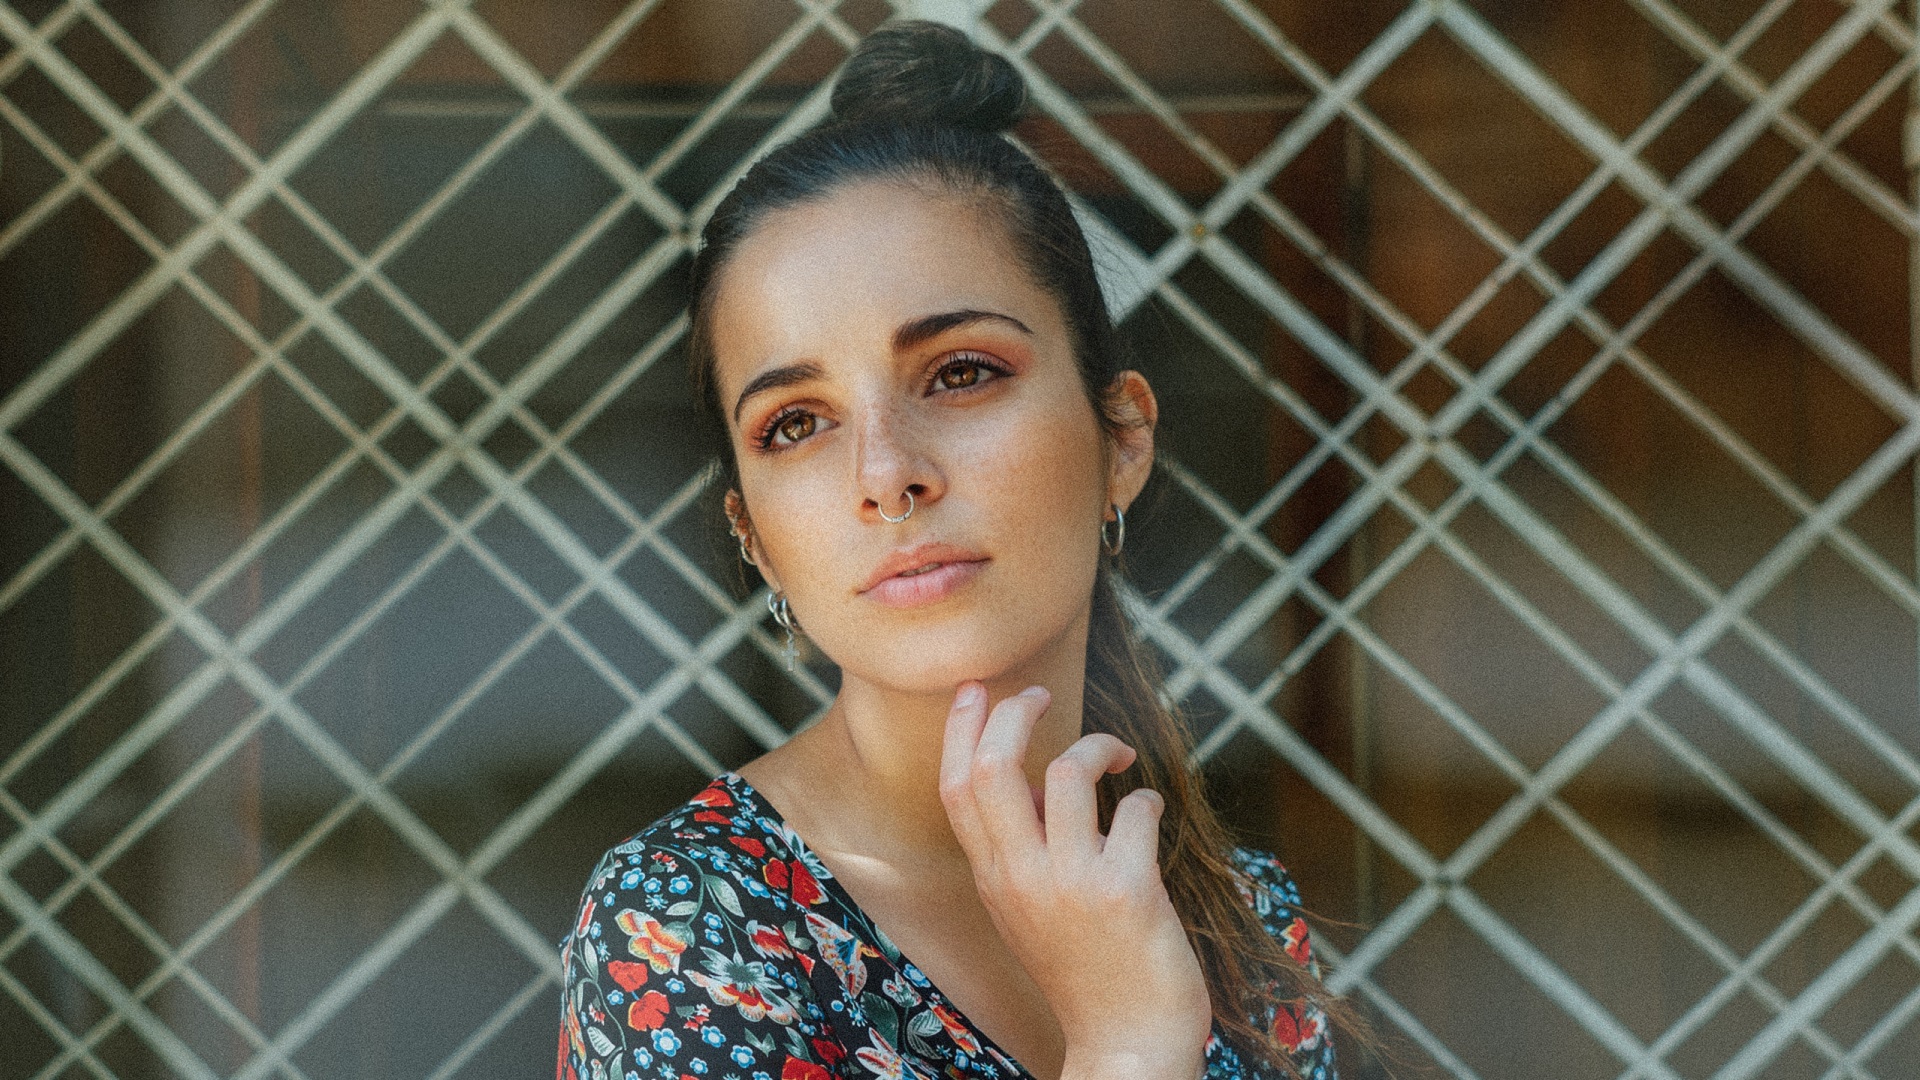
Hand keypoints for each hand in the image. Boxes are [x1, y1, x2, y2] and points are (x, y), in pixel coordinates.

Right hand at [939, 682, 1211, 1079]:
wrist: (1127, 1044)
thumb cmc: (1085, 971)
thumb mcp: (1028, 912)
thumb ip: (1023, 849)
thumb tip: (1038, 782)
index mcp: (994, 879)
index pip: (957, 787)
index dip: (964, 728)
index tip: (980, 690)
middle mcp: (1022, 878)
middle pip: (996, 767)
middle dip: (1017, 712)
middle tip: (1042, 696)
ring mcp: (1073, 884)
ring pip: (1069, 772)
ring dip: (1098, 747)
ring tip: (1117, 758)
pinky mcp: (1127, 893)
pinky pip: (1136, 810)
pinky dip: (1146, 798)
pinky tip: (1149, 812)